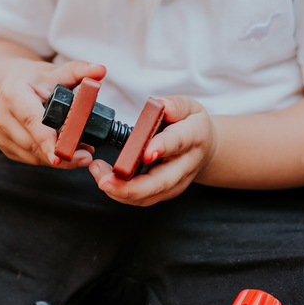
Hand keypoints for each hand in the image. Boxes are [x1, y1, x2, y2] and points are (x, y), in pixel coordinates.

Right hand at [0, 59, 106, 168]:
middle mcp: (2, 116)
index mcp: (13, 94)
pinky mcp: (4, 146)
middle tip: (87, 156)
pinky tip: (64, 153)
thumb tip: (100, 70)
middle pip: (34, 144)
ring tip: (81, 153)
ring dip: (58, 159)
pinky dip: (48, 159)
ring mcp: (0, 134)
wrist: (9, 84)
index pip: (32, 121)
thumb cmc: (34, 78)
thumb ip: (79, 71)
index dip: (47, 141)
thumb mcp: (55, 71)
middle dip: (62, 155)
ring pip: (33, 156)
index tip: (60, 156)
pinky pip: (30, 159)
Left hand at [88, 96, 217, 206]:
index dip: (161, 147)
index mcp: (193, 137)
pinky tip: (105, 179)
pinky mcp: (164, 192)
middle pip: (160, 182)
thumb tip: (160, 106)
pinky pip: (142, 199)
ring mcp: (175, 183)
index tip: (145, 153)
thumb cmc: (191, 125)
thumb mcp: (189, 107)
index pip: (177, 143)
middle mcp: (185, 166)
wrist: (205, 149)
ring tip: (98, 173)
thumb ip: (175, 105)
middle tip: (103, 180)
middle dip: (129, 186)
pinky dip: (121, 194)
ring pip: (148, 196)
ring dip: (119, 191)